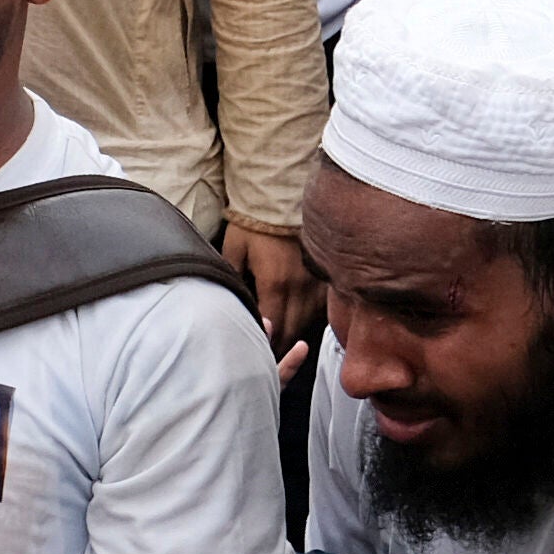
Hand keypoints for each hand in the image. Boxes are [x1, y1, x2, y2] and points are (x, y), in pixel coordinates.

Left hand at [229, 220, 312, 355]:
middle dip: (282, 345)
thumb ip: (233, 280)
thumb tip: (229, 303)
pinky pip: (323, 304)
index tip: (259, 352)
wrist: (279, 198)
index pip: (274, 327)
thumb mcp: (234, 251)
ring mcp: (314, 280)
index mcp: (275, 284)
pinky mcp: (323, 273)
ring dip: (298, 332)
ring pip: (310, 319)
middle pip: (294, 328)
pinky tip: (305, 321)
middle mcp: (299, 286)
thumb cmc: (253, 223)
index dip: (267, 343)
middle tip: (271, 355)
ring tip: (287, 343)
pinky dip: (314, 316)